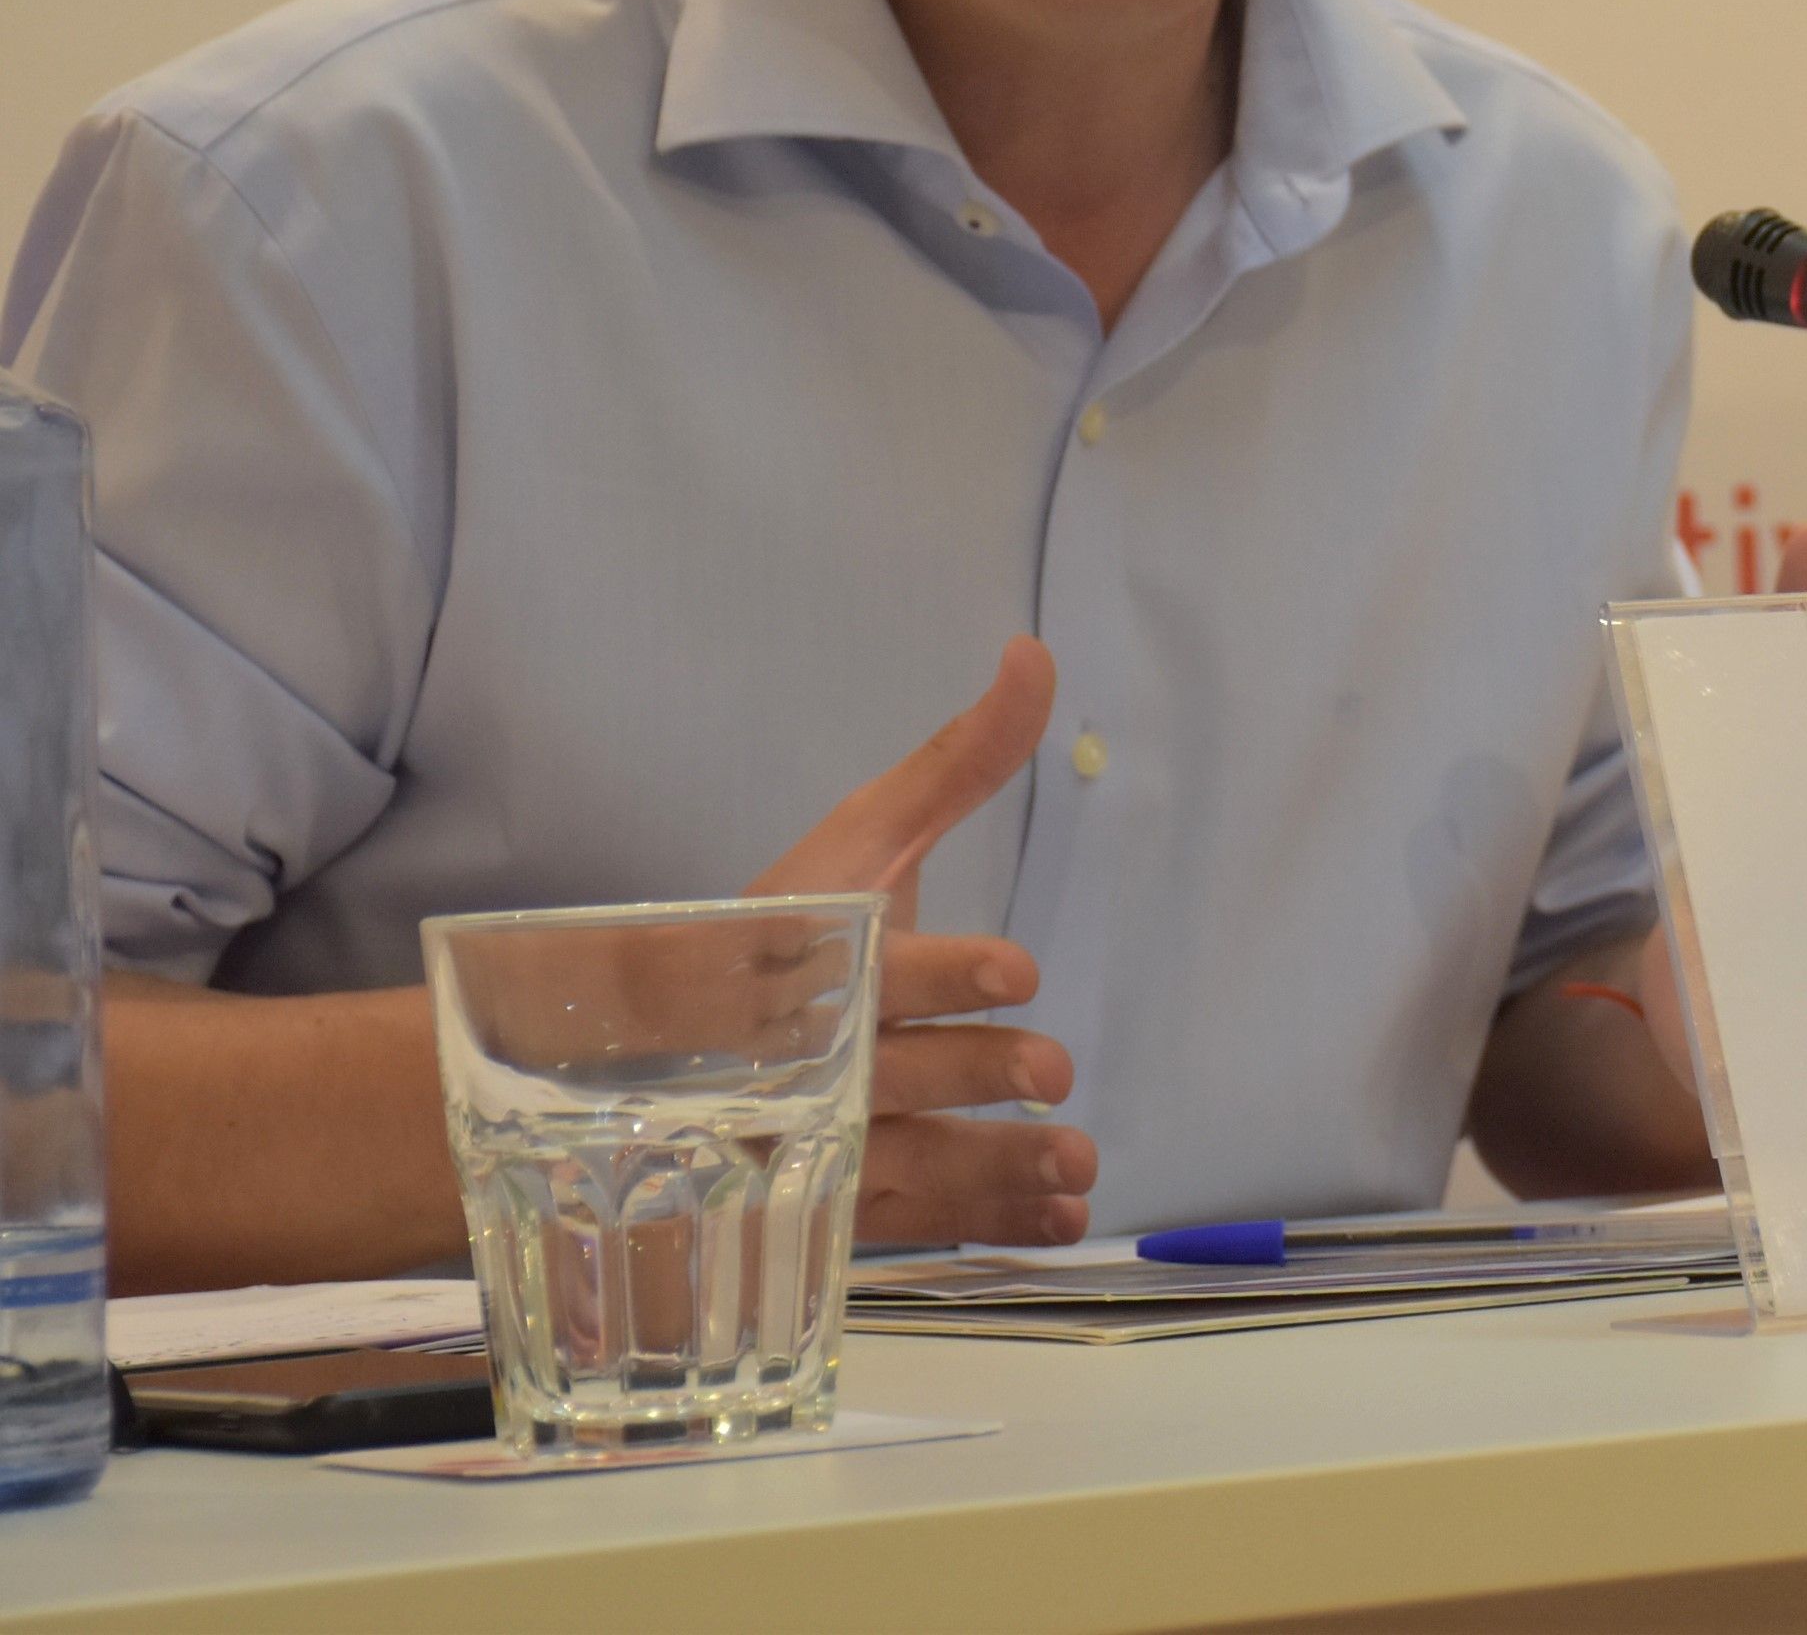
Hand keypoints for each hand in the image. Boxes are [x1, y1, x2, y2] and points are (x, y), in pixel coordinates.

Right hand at [753, 635, 1095, 1246]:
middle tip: (1053, 1071)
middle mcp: (800, 1061)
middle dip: (974, 1073)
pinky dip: (989, 1222)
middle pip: (892, 1074)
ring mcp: (810, 1145)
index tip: (1018, 970)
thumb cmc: (784, 935)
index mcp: (800, 962)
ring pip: (904, 1165)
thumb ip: (956, 762)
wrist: (658, 1058)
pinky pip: (911, 1223)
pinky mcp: (832, 1206)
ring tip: (1077, 1160)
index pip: (867, 969)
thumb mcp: (860, 842)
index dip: (941, 972)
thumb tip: (1034, 655)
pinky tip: (1062, 1218)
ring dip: (994, 1167)